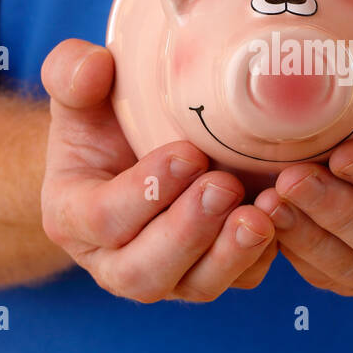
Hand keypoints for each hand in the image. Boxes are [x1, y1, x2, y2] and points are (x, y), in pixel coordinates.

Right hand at [40, 39, 275, 301]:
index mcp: (71, 217)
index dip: (145, 192)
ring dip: (231, 254)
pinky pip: (239, 280)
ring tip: (262, 214)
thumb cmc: (103, 120)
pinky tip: (282, 218)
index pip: (102, 220)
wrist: (133, 150)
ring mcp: (166, 275)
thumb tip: (93, 66)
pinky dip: (262, 255)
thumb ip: (70, 73)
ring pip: (196, 286)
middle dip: (188, 232)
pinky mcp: (210, 273)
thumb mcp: (78, 92)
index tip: (189, 153)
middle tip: (225, 186)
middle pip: (144, 272)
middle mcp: (113, 261)